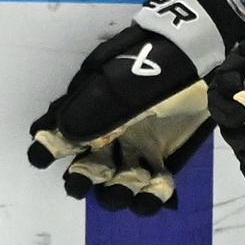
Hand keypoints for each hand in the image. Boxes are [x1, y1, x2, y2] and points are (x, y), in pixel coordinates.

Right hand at [29, 0, 244, 213]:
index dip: (46, 148)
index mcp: (89, 110)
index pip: (58, 135)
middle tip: (82, 182)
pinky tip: (155, 194)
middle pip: (86, 168)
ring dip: (116, 193)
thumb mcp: (121, 76)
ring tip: (123, 192)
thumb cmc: (154, 58)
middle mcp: (108, 134)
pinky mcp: (166, 156)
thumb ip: (97, 106)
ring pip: (118, 183)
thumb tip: (65, 135)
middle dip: (81, 180)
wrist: (201, 48)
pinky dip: (152, 196)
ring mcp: (137, 147)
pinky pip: (154, 185)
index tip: (43, 156)